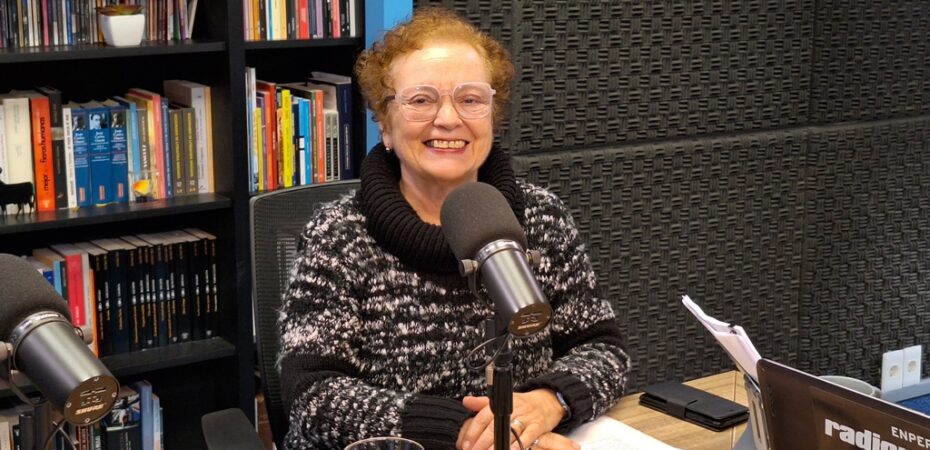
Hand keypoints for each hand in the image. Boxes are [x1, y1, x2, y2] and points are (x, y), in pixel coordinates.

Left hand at [457, 390, 575, 449]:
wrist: (547, 402)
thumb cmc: (523, 404)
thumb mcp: (503, 401)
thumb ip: (483, 403)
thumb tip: (466, 401)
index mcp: (502, 403)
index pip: (484, 416)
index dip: (473, 431)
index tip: (465, 443)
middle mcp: (513, 410)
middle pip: (494, 426)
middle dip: (482, 442)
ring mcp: (526, 418)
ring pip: (509, 433)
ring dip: (497, 446)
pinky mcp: (537, 426)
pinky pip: (527, 437)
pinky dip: (518, 446)